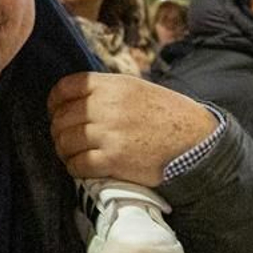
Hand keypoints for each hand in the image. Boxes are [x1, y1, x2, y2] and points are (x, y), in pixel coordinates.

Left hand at [47, 72, 217, 186]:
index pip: (67, 87)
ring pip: (65, 142)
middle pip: (62, 118)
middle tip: (65, 139)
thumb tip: (77, 100)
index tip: (55, 111)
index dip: (55, 102)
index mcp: (113, 85)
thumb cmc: (169, 115)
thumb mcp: (138, 89)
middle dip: (59, 130)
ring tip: (73, 154)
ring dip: (65, 151)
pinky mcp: (113, 160)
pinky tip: (82, 167)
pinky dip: (75, 168)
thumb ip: (108, 91)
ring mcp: (108, 134)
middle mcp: (107, 106)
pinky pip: (77, 164)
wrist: (196, 142)